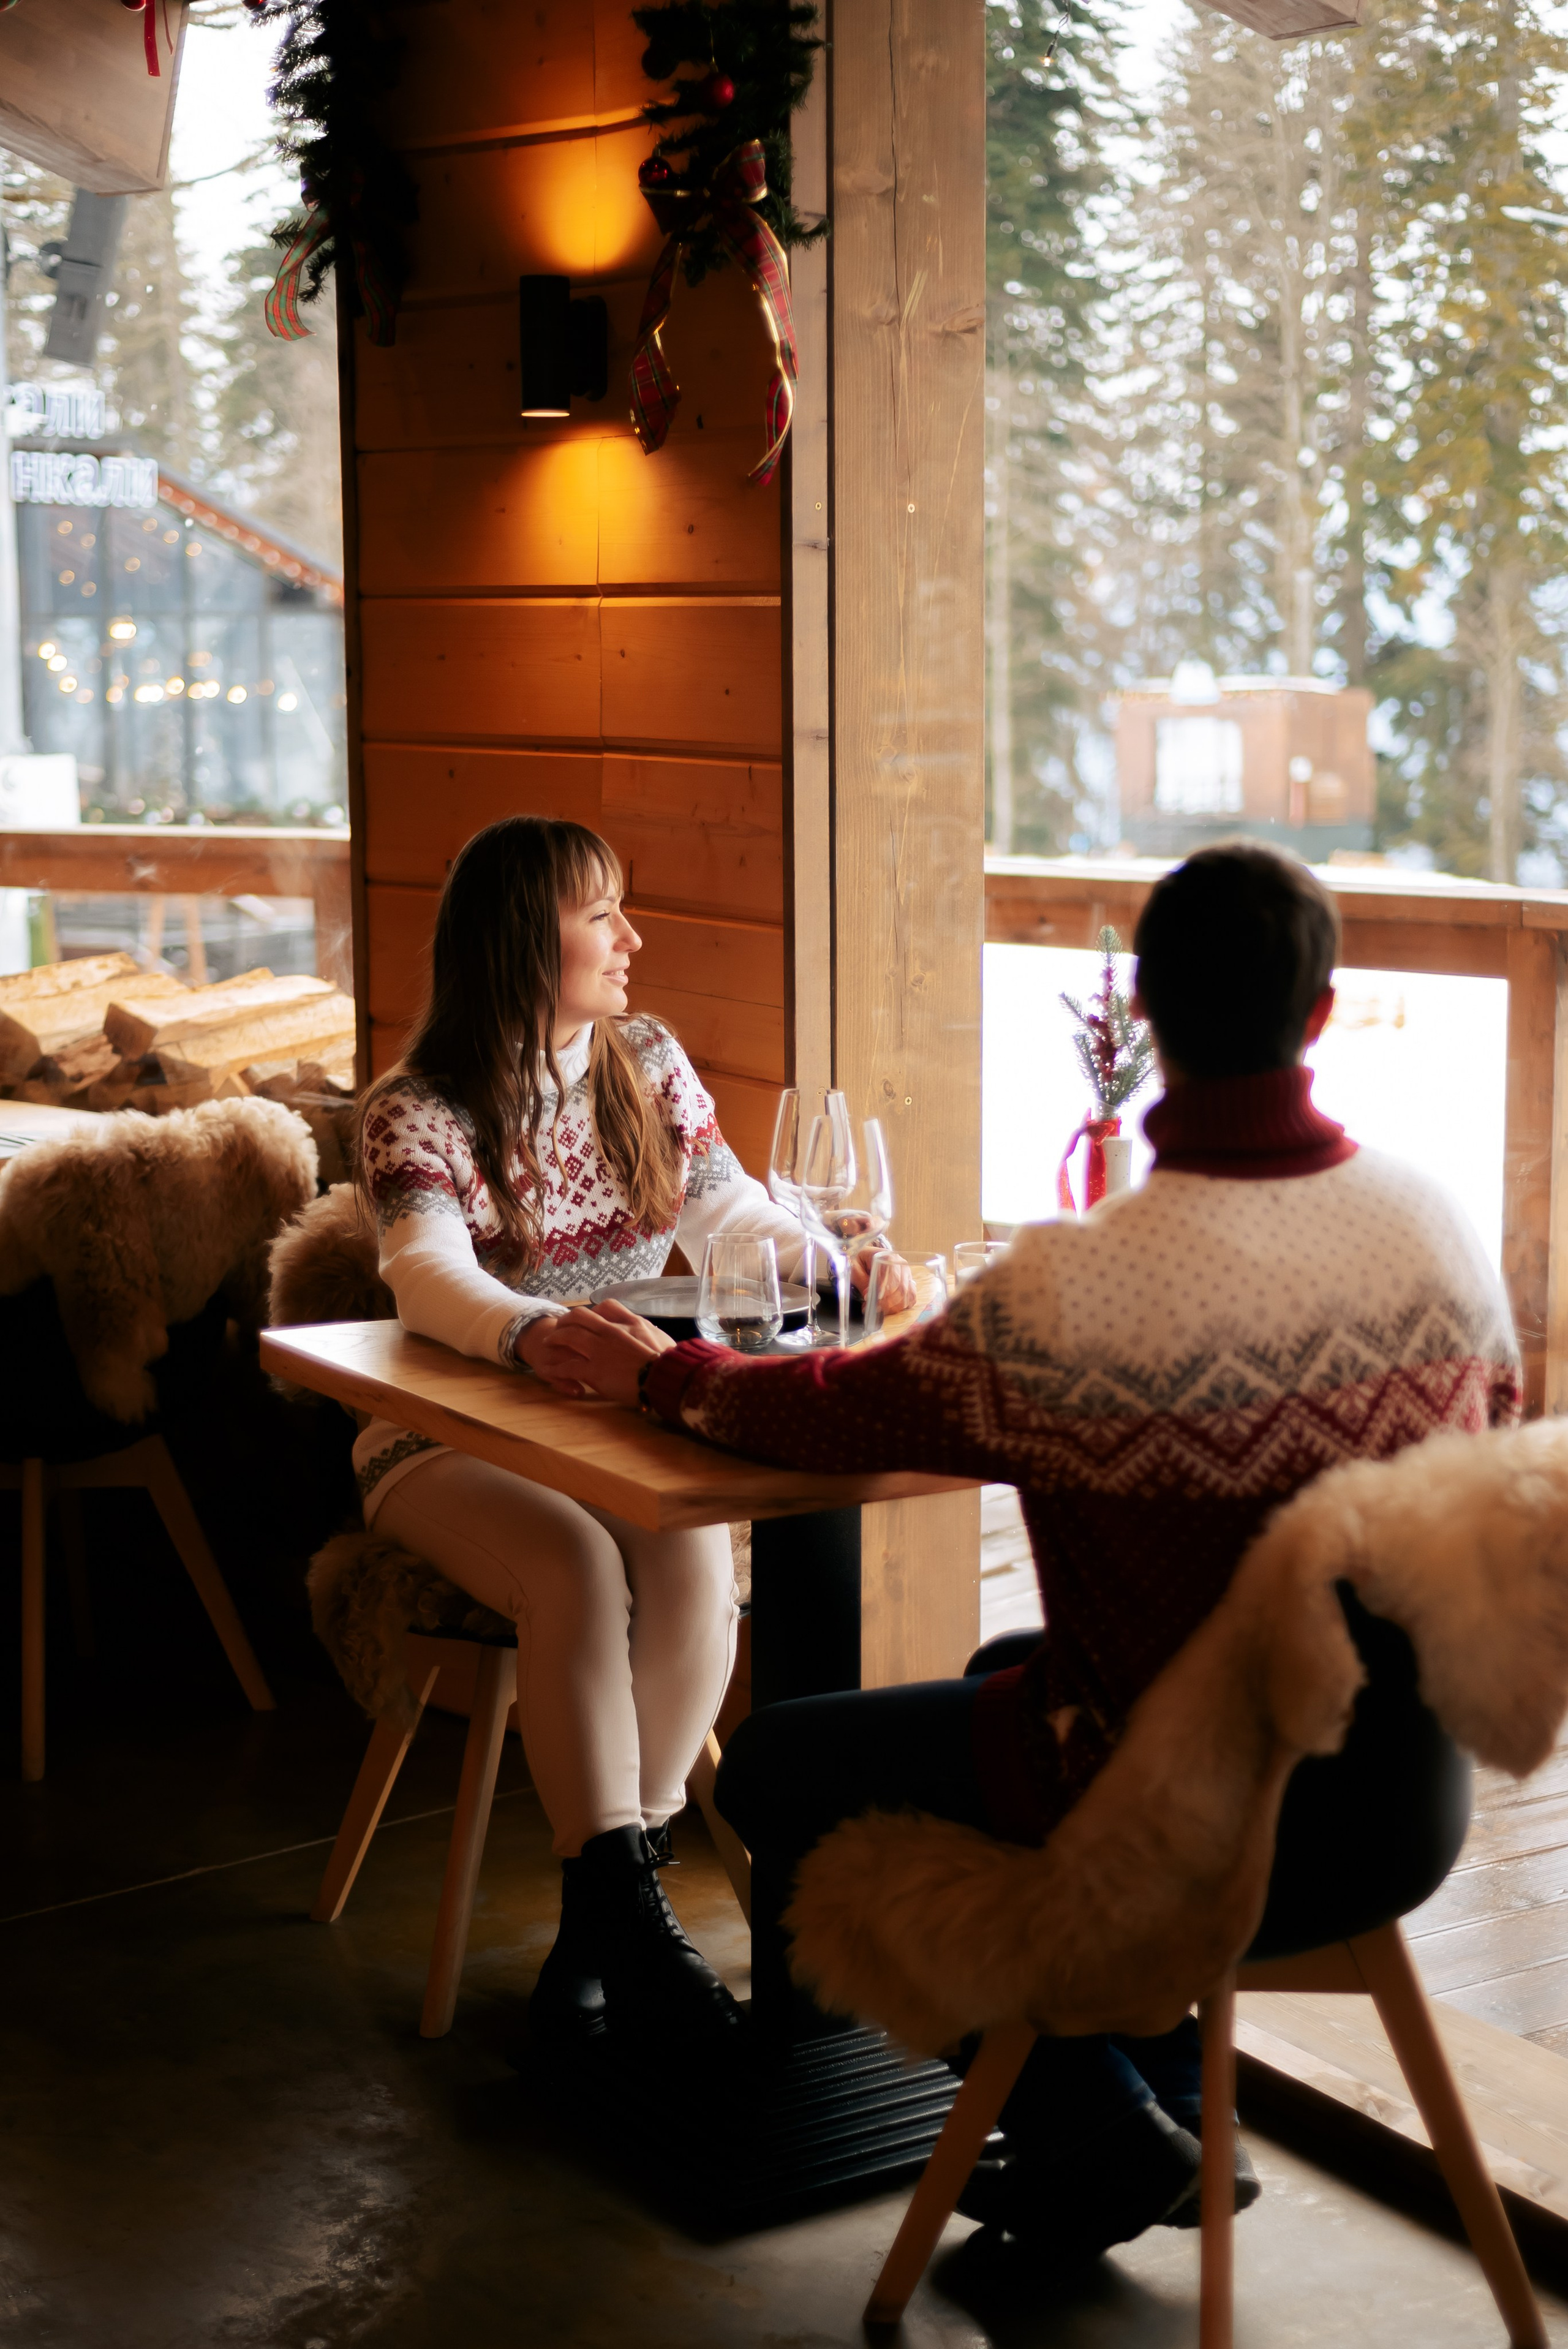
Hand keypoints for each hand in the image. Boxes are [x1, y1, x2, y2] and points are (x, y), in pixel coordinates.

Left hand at [518, 1297, 673, 1406]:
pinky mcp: (593, 1370)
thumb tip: (649, 1332)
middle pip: (580, 1317)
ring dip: (555, 1339)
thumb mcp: (662, 1338)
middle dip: (566, 1320)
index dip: (593, 1311)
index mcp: (630, 1322)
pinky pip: (567, 1366)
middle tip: (559, 1326)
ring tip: (548, 1344)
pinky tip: (551, 1371)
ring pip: (568, 1336)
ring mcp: (600, 1350)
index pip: (606, 1306)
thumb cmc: (670, 1362)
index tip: (588, 1318)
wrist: (666, 1379)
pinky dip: (556, 1368)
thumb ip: (650, 1332)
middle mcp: (611, 1331)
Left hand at [851, 1250, 916, 1312]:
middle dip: (888, 1302)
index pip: (892, 1277)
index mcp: (889, 1257)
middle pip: (901, 1288)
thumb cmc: (860, 1263)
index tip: (875, 1300)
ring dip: (893, 1307)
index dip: (885, 1291)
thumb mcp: (855, 1269)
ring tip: (879, 1310)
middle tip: (874, 1308)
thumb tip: (869, 1297)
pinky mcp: (908, 1284)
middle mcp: (901, 1265)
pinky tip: (889, 1309)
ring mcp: (907, 1275)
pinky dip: (901, 1306)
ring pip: (907, 1295)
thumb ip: (862, 1282)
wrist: (866, 1258)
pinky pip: (911, 1298)